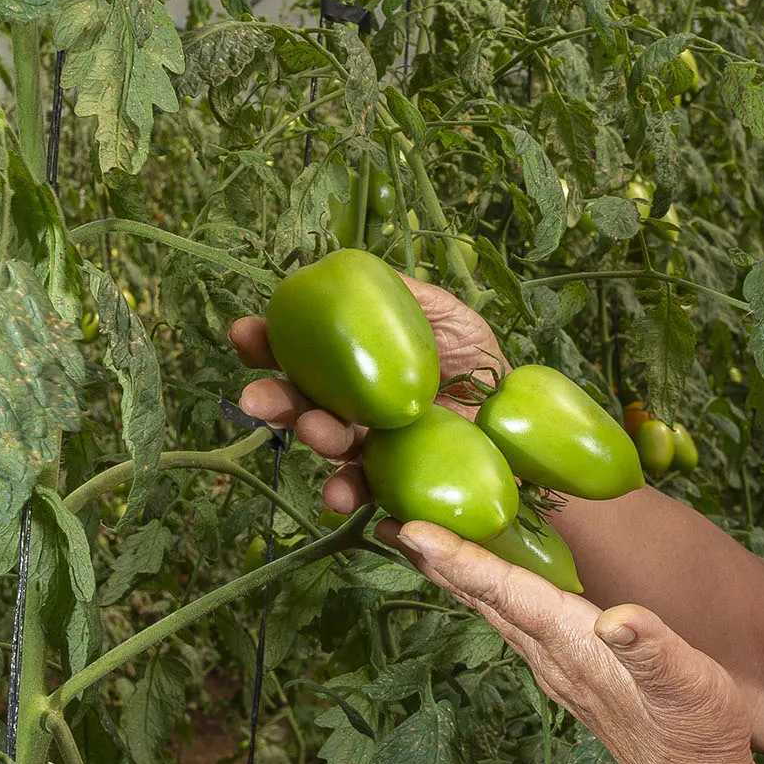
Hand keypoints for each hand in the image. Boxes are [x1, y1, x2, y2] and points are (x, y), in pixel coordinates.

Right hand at [230, 275, 508, 512]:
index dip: (265, 343)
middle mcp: (350, 404)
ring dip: (313, 439)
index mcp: (352, 360)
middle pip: (300, 402)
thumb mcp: (447, 315)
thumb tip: (354, 269)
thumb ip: (403, 295)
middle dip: (273, 399)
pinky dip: (347, 494)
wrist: (518, 419)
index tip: (245, 334)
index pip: (298, 351)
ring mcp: (368, 446)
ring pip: (328, 445)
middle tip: (255, 398)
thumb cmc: (478, 361)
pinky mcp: (392, 483)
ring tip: (318, 432)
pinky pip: (363, 491)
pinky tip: (340, 494)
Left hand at [392, 520, 762, 763]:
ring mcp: (555, 668)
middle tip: (382, 519)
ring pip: (491, 610)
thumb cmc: (696, 732)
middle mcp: (552, 657)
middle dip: (434, 559)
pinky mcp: (567, 673)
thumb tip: (618, 622)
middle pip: (480, 599)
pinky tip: (483, 581)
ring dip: (453, 574)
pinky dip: (485, 591)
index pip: (504, 594)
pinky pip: (512, 621)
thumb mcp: (688, 684)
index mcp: (573, 647)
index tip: (410, 530)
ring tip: (417, 541)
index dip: (458, 559)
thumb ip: (652, 650)